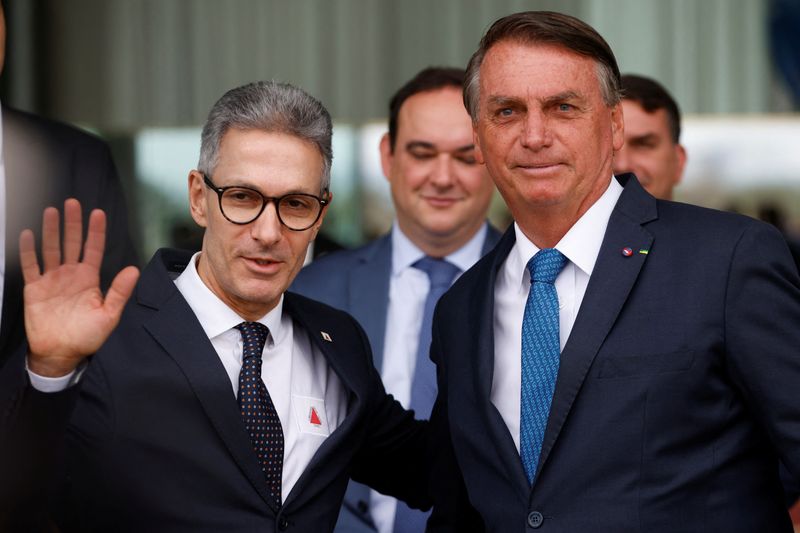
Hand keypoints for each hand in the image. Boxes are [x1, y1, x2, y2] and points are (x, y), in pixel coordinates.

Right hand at [20, 199, 139, 376]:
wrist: (61, 354)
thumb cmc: (87, 336)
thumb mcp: (109, 314)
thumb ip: (119, 291)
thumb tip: (134, 270)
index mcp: (89, 279)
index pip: (93, 249)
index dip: (95, 231)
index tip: (97, 213)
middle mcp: (70, 275)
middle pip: (71, 243)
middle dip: (72, 223)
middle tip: (72, 203)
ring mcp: (52, 280)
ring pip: (51, 249)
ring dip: (51, 230)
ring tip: (51, 211)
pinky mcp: (34, 288)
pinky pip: (30, 265)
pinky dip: (28, 250)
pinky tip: (28, 234)